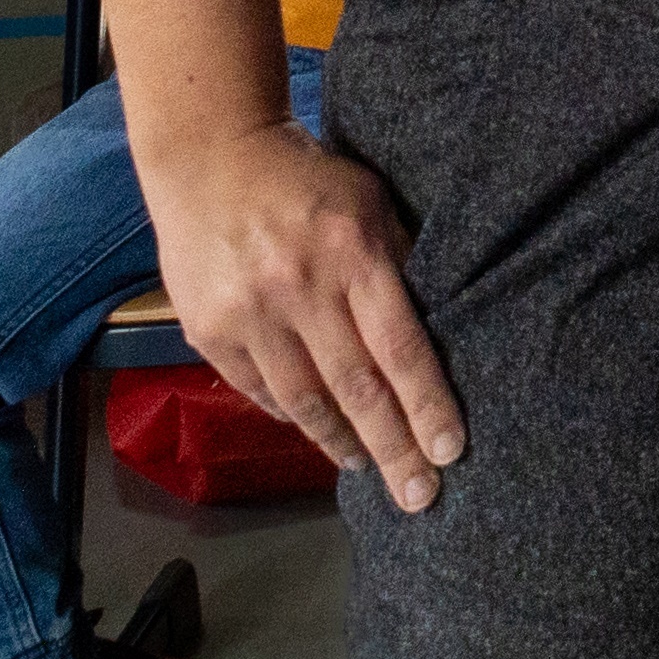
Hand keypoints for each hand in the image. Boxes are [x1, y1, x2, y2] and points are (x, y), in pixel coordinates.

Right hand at [140, 115, 463, 511]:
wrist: (213, 158)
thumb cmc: (310, 180)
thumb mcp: (372, 202)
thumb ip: (401, 262)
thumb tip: (442, 329)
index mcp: (352, 253)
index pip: (401, 346)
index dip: (427, 404)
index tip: (450, 451)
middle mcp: (300, 289)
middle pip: (357, 387)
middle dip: (393, 447)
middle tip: (420, 499)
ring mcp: (249, 314)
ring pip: (304, 399)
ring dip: (342, 443)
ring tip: (372, 472)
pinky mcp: (208, 330)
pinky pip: (259, 390)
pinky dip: (293, 417)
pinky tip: (322, 435)